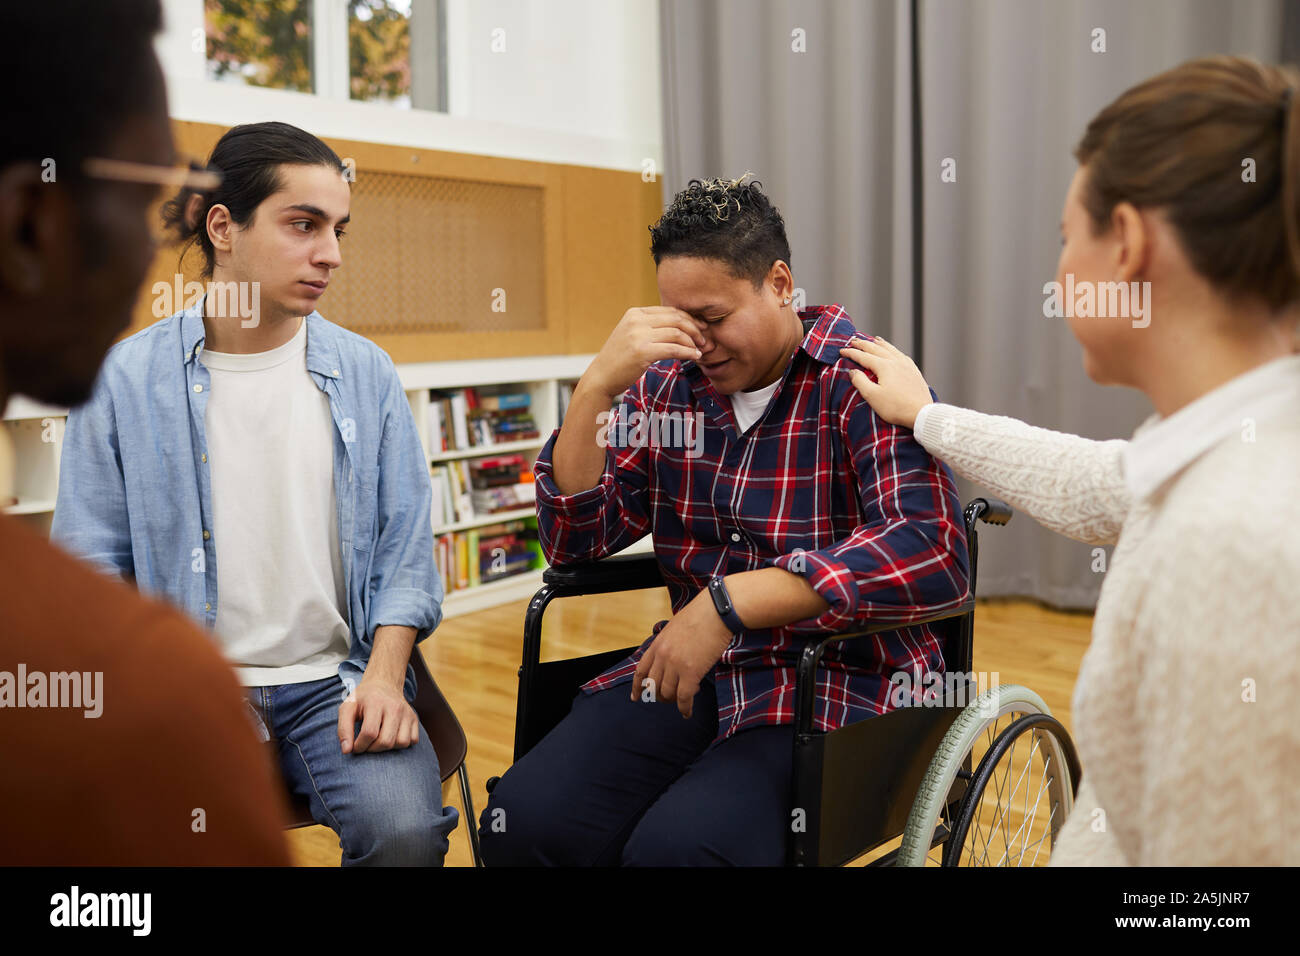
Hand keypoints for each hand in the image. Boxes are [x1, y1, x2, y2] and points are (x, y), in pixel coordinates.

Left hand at [337, 672, 419, 753]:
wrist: (383, 684)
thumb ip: (343, 729)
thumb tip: (347, 750)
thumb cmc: (363, 699)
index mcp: (376, 703)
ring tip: (378, 740)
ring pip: (401, 743)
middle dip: (372, 749)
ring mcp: (407, 713)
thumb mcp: (347, 708)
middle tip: (365, 744)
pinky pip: (413, 740)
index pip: (369, 733)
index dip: (360, 746)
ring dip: (388, 748)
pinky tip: (391, 737)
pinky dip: (401, 744)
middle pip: (386, 741)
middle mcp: (395, 707)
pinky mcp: (414, 718)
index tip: (355, 746)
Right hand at [585, 307, 705, 397]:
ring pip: (677, 333)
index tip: (700, 327)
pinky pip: (674, 349)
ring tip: (700, 350)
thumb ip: (650, 327)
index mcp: (635, 313)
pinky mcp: (642, 352)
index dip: (689, 318)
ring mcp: (638, 335)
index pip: (670, 310)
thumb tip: (678, 326)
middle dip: (695, 328)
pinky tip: (695, 357)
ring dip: (693, 342)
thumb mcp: (632, 335)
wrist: (601, 377)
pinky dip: (688, 353)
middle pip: (676, 319)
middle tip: (704, 339)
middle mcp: (636, 320)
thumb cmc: (619, 360)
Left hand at [631, 587, 734, 717]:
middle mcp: (662, 656)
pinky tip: (687, 712)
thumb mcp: (674, 628)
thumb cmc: (700, 616)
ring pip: (667, 694)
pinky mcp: (691, 673)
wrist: (716, 612)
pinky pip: (683, 698)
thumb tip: (669, 659)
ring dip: (673, 701)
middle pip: (653, 686)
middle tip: (668, 699)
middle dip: (659, 696)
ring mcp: (675, 665)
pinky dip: (684, 708)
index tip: (636, 697)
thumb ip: (668, 644)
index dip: (637, 687)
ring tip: (682, 701)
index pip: (640, 671)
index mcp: (657, 644)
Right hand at [838, 335, 933, 428]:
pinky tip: (893, 351)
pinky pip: (901, 354)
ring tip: (874, 339)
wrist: (921, 413)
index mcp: (884, 366)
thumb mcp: (872, 396)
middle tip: (854, 340)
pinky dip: (893, 349)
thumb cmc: (896, 407)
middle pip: (876, 348)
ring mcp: (906, 365)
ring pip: (890, 349)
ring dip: (880, 343)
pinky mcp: (914, 371)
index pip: (863, 356)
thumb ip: (860, 381)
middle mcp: (896, 362)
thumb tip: (853, 371)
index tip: (842, 350)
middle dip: (863, 344)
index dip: (851, 353)